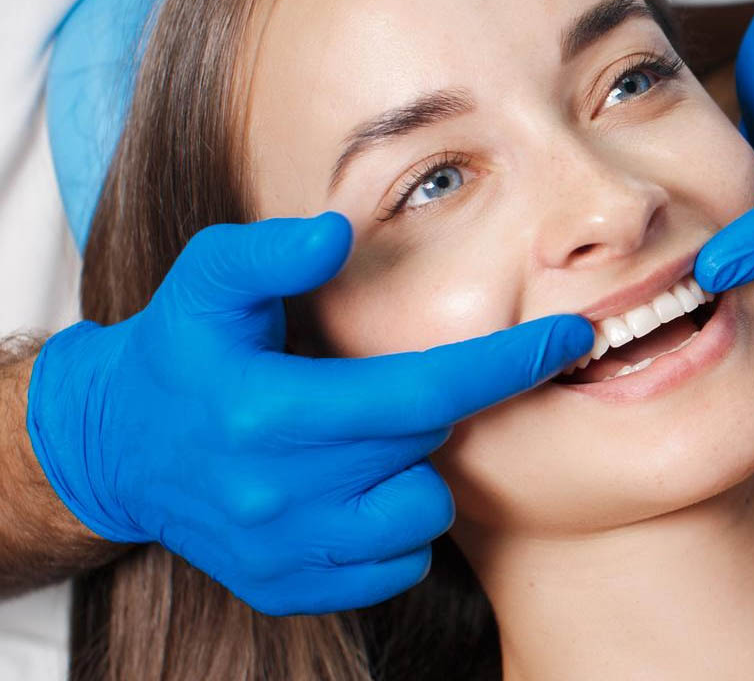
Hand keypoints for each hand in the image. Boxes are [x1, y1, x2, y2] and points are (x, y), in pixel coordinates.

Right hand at [26, 213, 591, 613]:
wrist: (116, 448)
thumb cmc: (177, 349)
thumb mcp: (207, 278)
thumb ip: (272, 252)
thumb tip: (340, 232)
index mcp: (271, 414)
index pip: (421, 392)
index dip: (505, 364)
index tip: (572, 337)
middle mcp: (281, 497)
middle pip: (427, 449)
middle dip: (442, 406)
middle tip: (392, 379)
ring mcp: (284, 552)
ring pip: (419, 515)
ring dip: (413, 468)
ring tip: (360, 435)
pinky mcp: (286, 587)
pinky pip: (391, 564)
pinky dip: (391, 521)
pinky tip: (349, 484)